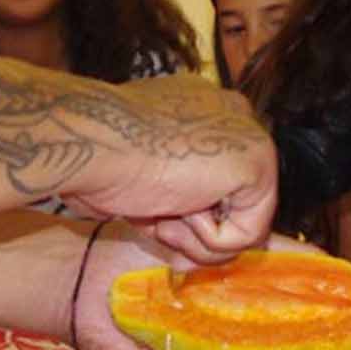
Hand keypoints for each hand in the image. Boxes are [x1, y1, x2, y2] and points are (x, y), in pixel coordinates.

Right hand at [67, 76, 276, 266]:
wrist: (92, 145)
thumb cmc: (98, 157)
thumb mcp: (139, 175)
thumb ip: (168, 192)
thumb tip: (174, 223)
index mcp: (200, 110)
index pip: (215, 182)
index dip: (186, 220)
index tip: (154, 223)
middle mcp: (229, 117)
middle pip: (231, 205)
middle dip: (194, 234)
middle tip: (158, 224)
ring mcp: (248, 136)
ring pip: (241, 225)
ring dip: (196, 239)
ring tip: (163, 216)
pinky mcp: (258, 162)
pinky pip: (246, 233)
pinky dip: (208, 239)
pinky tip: (180, 208)